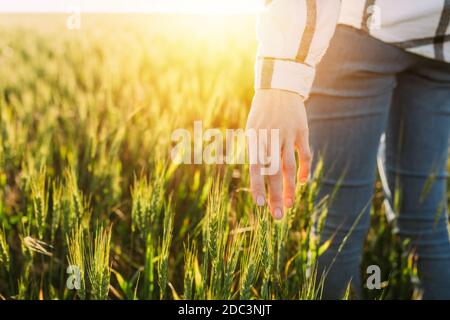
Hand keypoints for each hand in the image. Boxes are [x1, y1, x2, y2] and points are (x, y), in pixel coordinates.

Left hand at [246, 89, 311, 219]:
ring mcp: (287, 135)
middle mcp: (271, 138)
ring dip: (289, 188)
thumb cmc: (262, 112)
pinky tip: (301, 182)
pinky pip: (304, 154)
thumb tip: (257, 175)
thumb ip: (254, 150)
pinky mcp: (302, 131)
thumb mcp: (251, 128)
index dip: (258, 186)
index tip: (259, 204)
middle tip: (277, 215)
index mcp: (255, 138)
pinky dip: (304, 169)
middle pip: (273, 172)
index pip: (255, 167)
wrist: (279, 87)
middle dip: (275, 195)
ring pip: (289, 167)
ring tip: (288, 205)